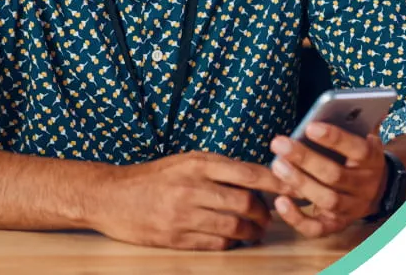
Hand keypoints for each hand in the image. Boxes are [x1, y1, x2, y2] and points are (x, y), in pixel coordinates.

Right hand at [90, 151, 290, 250]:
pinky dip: (230, 244)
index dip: (275, 181)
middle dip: (265, 212)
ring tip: (255, 230)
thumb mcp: (184, 161)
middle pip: (245, 202)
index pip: (247, 172)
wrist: (111, 196)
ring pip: (234, 227)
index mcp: (197, 163)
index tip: (293, 186)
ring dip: (251, 232)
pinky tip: (232, 240)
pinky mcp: (176, 238)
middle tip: (270, 216)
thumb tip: (256, 178)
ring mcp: (184, 215)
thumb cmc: (152, 177)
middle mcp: (192, 187)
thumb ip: (216, 168)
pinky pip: (216, 244)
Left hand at [268, 123, 387, 237]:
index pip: (356, 149)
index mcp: (371, 159)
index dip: (334, 138)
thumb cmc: (355, 154)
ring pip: (327, 200)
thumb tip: (326, 109)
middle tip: (279, 143)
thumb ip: (347, 124)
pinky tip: (280, 201)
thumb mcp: (359, 135)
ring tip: (277, 165)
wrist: (376, 188)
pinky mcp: (336, 225)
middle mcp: (363, 186)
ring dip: (300, 183)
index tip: (310, 127)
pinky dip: (297, 218)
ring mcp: (351, 208)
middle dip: (305, 159)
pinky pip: (317, 228)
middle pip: (335, 175)